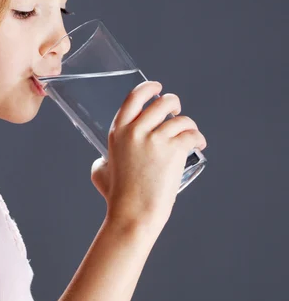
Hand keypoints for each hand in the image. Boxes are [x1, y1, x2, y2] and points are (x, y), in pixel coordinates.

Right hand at [91, 80, 206, 233]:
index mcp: (118, 131)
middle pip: (161, 102)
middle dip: (173, 104)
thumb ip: (101, 161)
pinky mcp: (173, 150)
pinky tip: (199, 144)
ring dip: (189, 124)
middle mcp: (135, 130)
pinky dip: (198, 138)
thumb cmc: (117, 197)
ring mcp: (155, 139)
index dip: (148, 88)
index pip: (134, 97)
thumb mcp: (100, 172)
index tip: (157, 87)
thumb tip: (103, 161)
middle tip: (177, 113)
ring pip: (181, 119)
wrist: (133, 213)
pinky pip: (192, 134)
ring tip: (190, 133)